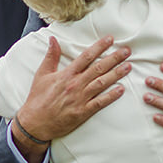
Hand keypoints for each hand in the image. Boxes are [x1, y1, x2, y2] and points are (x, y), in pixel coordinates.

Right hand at [14, 36, 130, 162]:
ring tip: (128, 66)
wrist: (34, 123)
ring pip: (102, 83)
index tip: (110, 39)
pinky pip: (100, 103)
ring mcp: (80, 99)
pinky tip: (121, 90)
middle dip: (114, 58)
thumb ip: (51, 56)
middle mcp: (75, 85)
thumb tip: (53, 39)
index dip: (99, 47)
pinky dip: (111, 96)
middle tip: (127, 51)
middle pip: (98, 68)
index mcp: (66, 74)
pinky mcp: (82, 112)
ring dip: (116, 74)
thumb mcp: (42, 75)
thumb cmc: (37, 99)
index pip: (86, 56)